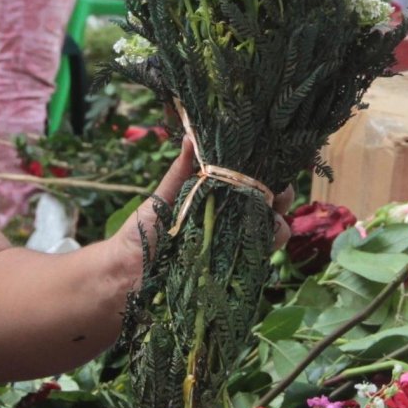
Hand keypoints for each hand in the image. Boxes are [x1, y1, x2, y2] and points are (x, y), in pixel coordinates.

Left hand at [110, 139, 293, 273]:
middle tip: (276, 200)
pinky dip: (266, 252)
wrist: (126, 273)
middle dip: (281, 200)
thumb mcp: (163, 196)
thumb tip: (191, 134)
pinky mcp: (233, 270)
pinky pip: (259, 259)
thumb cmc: (142, 231)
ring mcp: (234, 244)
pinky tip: (262, 247)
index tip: (274, 175)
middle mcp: (231, 218)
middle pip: (270, 205)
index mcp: (217, 196)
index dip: (269, 176)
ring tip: (269, 226)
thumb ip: (180, 170)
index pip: (253, 182)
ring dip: (277, 227)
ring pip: (272, 231)